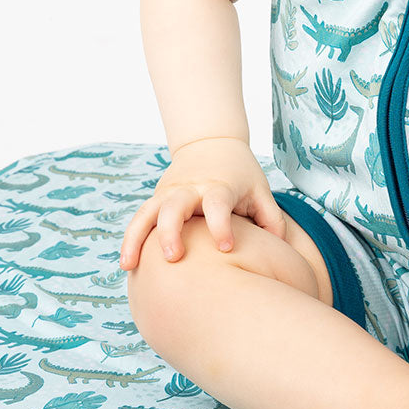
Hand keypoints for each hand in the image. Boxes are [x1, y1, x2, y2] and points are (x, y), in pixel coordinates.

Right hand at [118, 137, 287, 269]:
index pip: (218, 203)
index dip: (221, 224)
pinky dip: (131, 239)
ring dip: (137, 237)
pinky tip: (128, 264)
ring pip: (147, 212)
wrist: (211, 143)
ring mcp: (170, 193)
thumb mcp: (260, 190)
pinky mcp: (157, 199)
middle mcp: (191, 189)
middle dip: (171, 230)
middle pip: (175, 206)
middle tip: (173, 257)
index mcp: (219, 187)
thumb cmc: (241, 174)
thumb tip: (281, 251)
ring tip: (130, 266)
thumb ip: (271, 219)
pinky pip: (139, 219)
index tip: (226, 247)